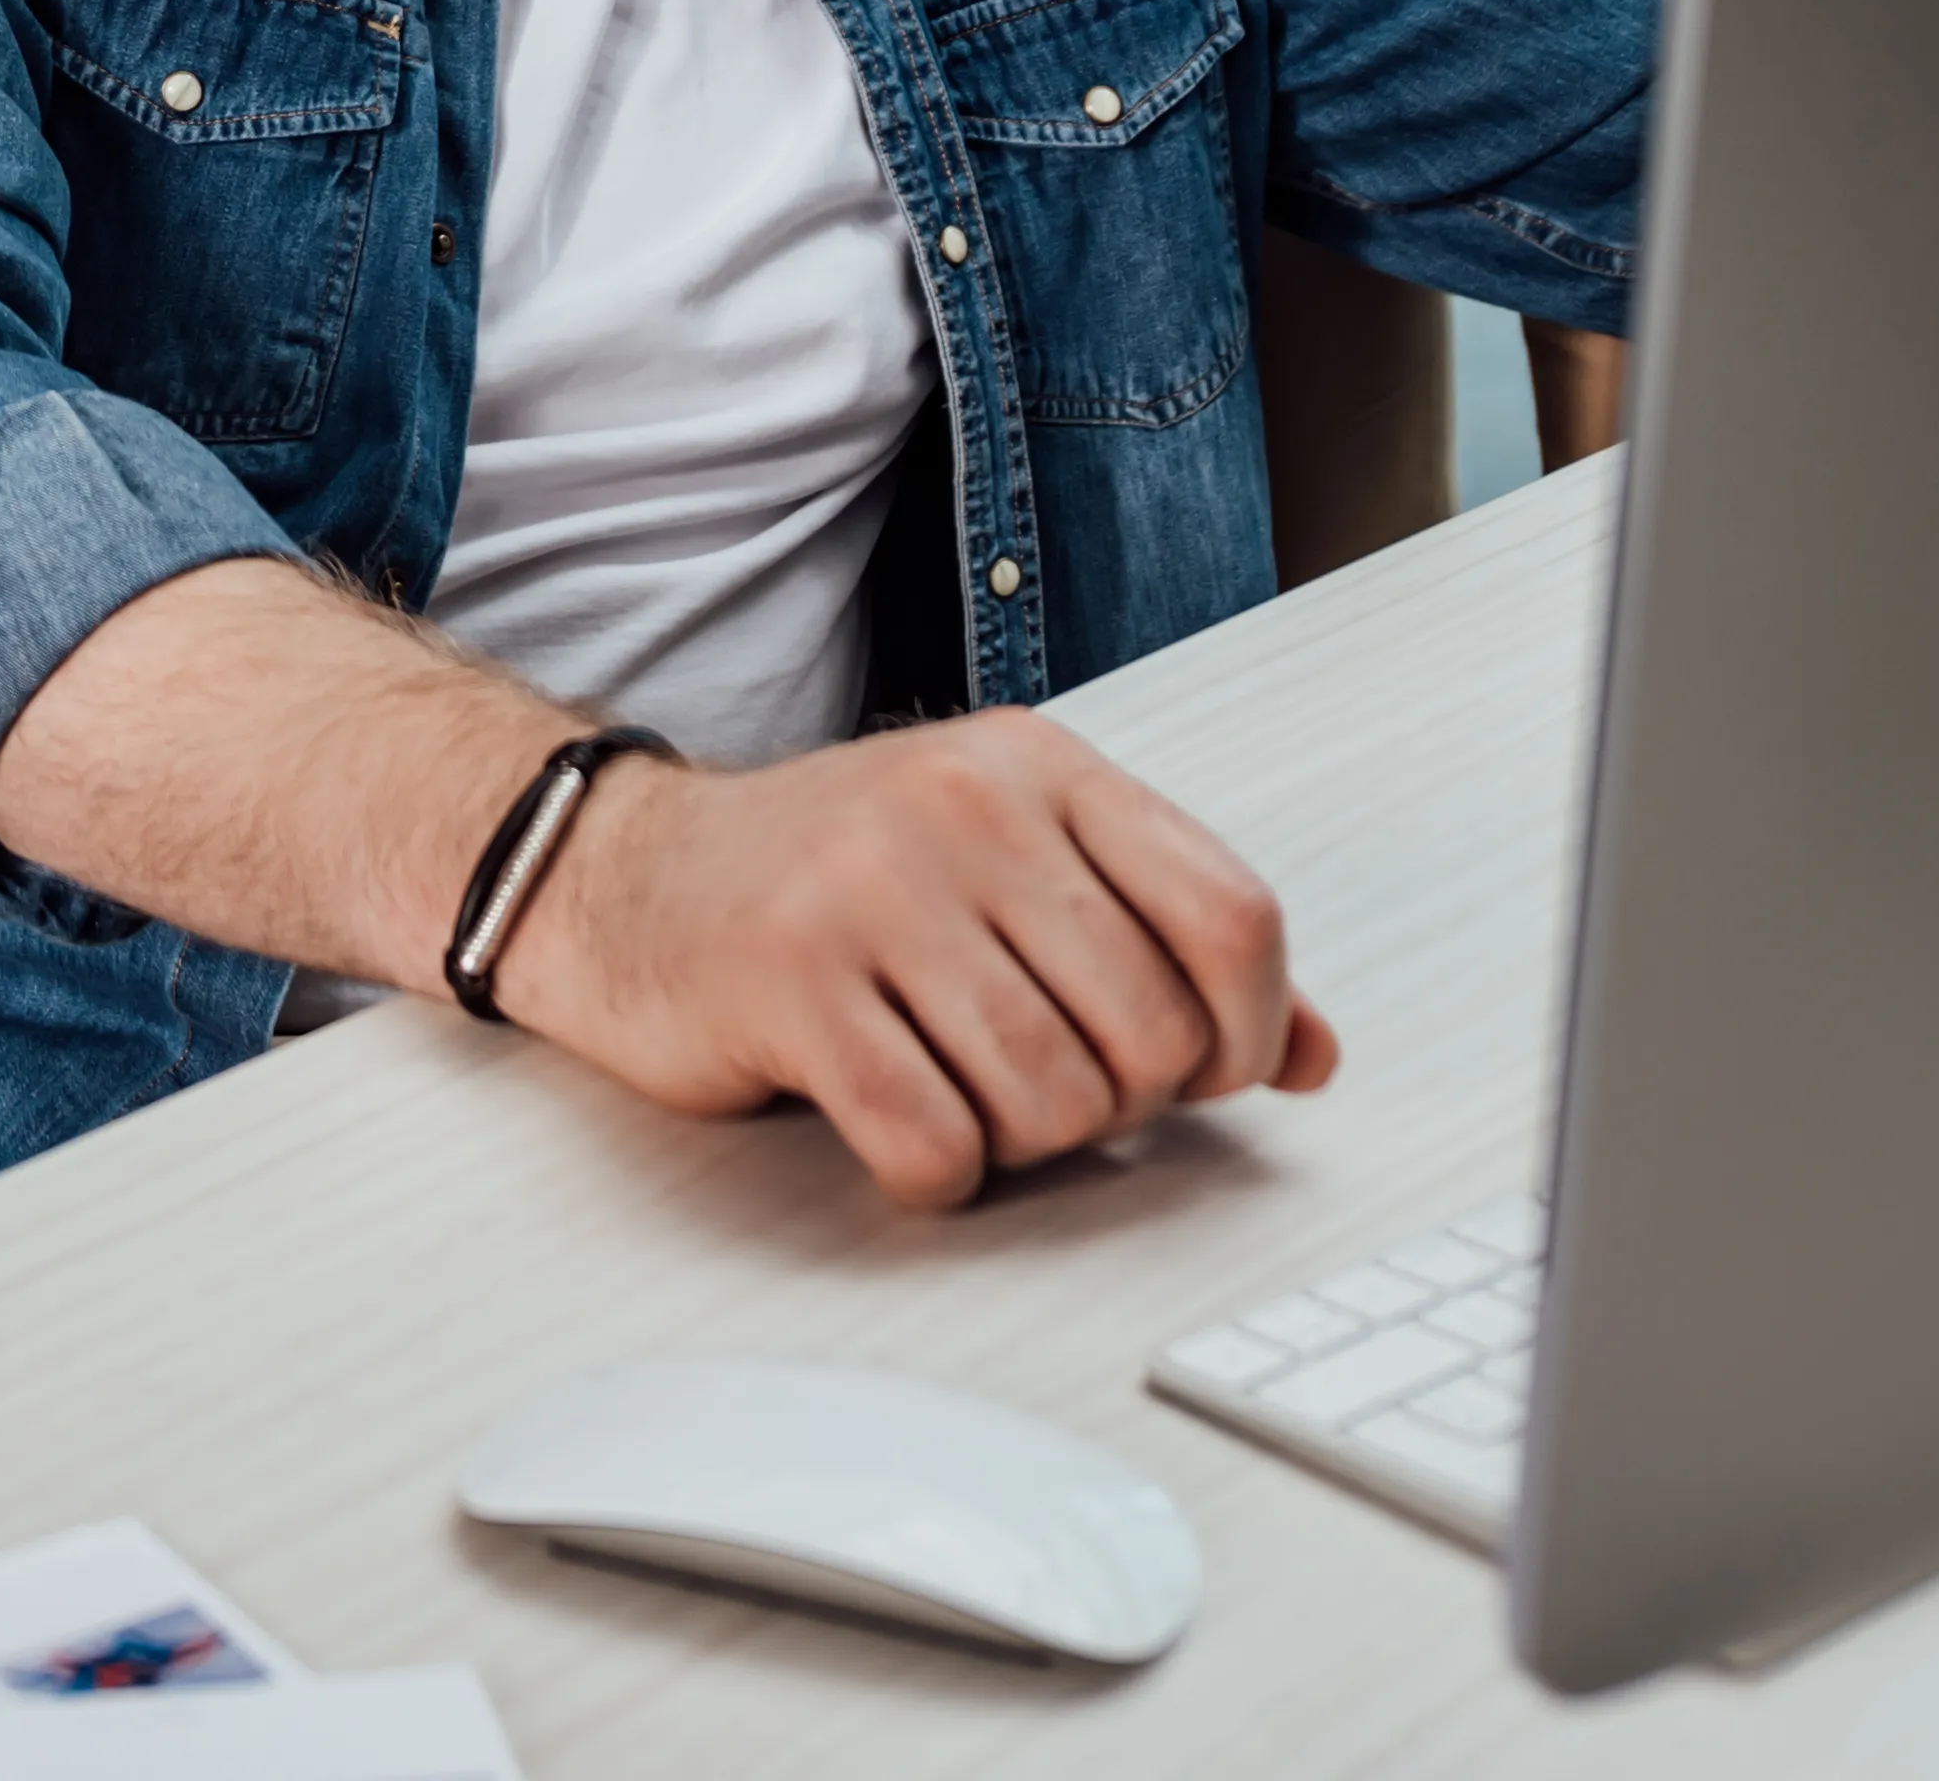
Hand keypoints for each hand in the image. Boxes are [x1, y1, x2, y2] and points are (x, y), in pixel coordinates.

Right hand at [498, 716, 1333, 1206]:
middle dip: (1120, 1102)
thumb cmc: (835, 885)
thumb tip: (1316, 1057)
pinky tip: (893, 1120)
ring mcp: (870, 889)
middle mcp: (962, 808)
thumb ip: (1164, 943)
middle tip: (1048, 1084)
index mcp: (1037, 767)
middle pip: (1150, 1031)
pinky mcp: (787, 981)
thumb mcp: (1013, 869)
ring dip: (1019, 1140)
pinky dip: (933, 1171)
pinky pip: (934, 1145)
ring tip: (960, 1090)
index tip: (1210, 1073)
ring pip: (1051, 1102)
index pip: (1232, 915)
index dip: (1251, 1030)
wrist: (622, 875)